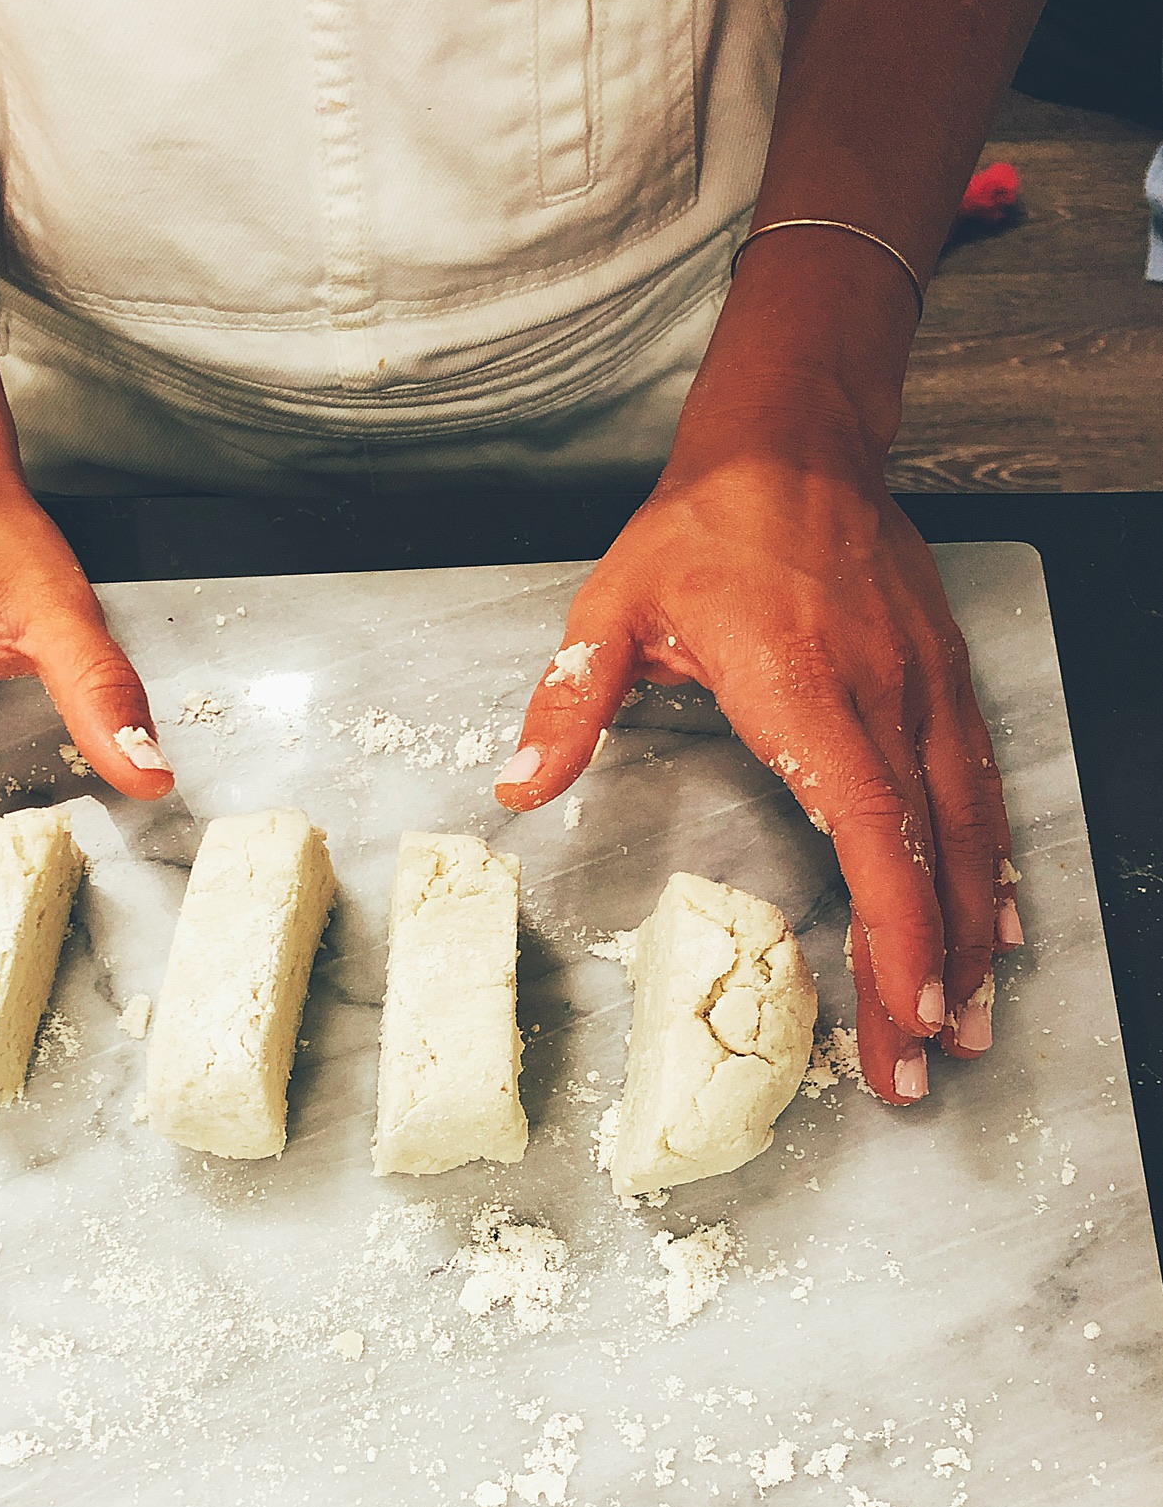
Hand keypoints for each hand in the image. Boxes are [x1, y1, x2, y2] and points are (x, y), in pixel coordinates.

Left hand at [494, 428, 1020, 1103]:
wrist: (793, 443)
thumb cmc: (704, 528)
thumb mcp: (614, 604)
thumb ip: (569, 700)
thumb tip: (515, 782)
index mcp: (803, 685)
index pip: (867, 823)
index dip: (895, 922)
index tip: (904, 1006)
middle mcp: (882, 693)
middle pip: (928, 852)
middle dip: (933, 967)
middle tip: (926, 1063)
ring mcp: (924, 687)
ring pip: (968, 828)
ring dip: (972, 931)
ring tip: (967, 1022)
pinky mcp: (943, 680)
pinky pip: (978, 786)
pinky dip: (987, 864)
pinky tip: (991, 923)